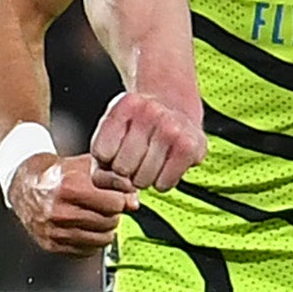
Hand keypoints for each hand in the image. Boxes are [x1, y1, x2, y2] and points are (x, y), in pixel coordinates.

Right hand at [9, 149, 133, 255]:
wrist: (24, 184)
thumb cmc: (58, 173)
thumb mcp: (87, 166)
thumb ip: (115, 180)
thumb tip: (134, 200)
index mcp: (70, 188)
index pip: (114, 204)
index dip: (120, 199)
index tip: (116, 197)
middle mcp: (60, 211)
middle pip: (109, 222)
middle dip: (113, 214)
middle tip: (106, 206)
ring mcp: (54, 231)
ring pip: (101, 239)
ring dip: (105, 229)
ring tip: (97, 217)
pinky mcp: (51, 245)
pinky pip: (86, 250)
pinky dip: (91, 241)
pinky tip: (85, 227)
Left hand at [89, 87, 204, 191]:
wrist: (176, 110)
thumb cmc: (135, 131)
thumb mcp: (108, 139)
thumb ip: (101, 171)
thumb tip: (126, 186)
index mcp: (124, 105)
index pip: (102, 153)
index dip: (108, 157)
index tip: (117, 146)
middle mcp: (150, 111)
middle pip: (122, 169)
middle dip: (126, 170)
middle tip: (137, 155)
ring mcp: (172, 128)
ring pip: (142, 180)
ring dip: (144, 177)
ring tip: (151, 159)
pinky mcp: (192, 146)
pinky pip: (163, 185)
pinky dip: (162, 182)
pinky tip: (165, 165)